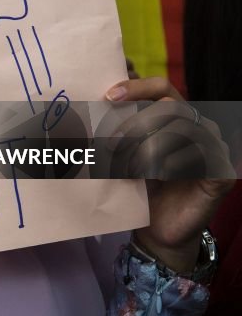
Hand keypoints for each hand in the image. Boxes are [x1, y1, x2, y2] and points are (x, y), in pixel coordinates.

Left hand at [105, 77, 235, 271]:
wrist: (158, 228)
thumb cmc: (141, 185)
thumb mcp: (126, 151)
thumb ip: (118, 127)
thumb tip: (93, 104)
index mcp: (178, 115)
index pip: (162, 86)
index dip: (137, 87)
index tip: (108, 96)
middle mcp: (201, 125)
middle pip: (169, 106)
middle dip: (134, 122)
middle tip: (109, 143)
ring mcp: (215, 147)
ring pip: (180, 130)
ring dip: (146, 147)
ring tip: (127, 167)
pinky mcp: (222, 172)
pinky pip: (195, 157)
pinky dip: (168, 165)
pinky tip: (155, 178)